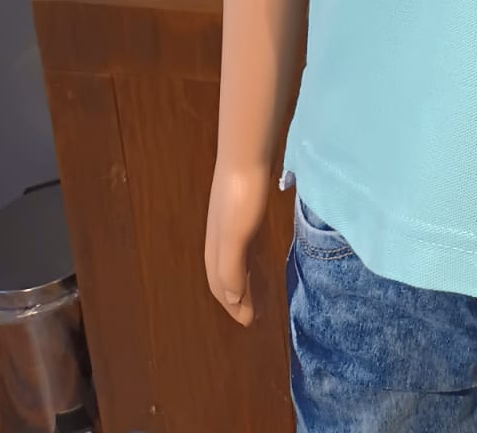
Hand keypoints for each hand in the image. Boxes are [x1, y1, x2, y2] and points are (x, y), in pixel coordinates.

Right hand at [204, 161, 269, 326]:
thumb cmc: (241, 196)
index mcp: (216, 248)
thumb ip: (231, 268)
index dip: (233, 305)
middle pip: (225, 276)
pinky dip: (251, 259)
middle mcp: (220, 238)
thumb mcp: (236, 236)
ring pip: (235, 260)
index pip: (220, 285)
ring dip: (244, 280)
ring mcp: (231, 221)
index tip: (248, 322)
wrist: (246, 155)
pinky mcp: (245, 207)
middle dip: (236, 297)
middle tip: (253, 314)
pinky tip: (260, 256)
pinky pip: (246, 243)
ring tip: (257, 293)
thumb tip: (232, 299)